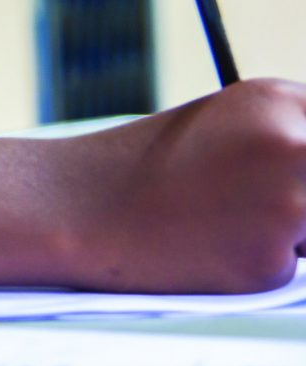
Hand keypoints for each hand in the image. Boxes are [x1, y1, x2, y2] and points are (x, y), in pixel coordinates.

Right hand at [71, 78, 305, 292]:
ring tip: (224, 216)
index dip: (304, 161)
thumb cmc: (152, 164)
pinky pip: (286, 266)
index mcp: (280, 100)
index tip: (288, 172)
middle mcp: (293, 146)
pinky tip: (209, 243)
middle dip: (300, 198)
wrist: (82, 205)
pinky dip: (256, 262)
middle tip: (251, 197)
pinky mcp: (268, 261)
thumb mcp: (230, 121)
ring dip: (289, 232)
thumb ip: (287, 133)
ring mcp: (285, 204)